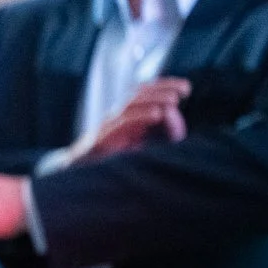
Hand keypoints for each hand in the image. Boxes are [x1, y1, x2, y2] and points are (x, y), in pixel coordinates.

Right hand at [68, 77, 189, 162]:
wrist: (81, 180)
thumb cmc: (115, 163)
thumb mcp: (147, 145)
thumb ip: (163, 131)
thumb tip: (170, 112)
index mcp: (127, 118)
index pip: (145, 94)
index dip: (164, 87)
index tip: (186, 87)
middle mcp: (116, 118)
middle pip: (139, 95)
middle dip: (163, 89)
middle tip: (185, 89)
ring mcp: (107, 126)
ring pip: (131, 105)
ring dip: (154, 100)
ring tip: (173, 99)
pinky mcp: (102, 138)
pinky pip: (123, 123)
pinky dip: (141, 116)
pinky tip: (157, 114)